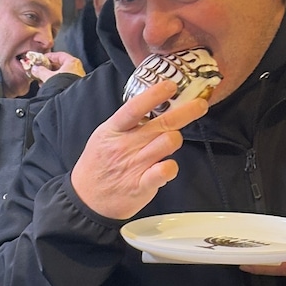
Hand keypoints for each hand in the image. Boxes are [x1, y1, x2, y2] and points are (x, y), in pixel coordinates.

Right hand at [24, 49, 82, 81]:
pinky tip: (49, 85)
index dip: (49, 56)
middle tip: (41, 69)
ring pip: (62, 73)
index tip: (42, 58)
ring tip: (43, 79)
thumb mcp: (47, 76)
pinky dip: (56, 81)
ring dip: (52, 75)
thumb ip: (40, 71)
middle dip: (49, 67)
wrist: (69, 100)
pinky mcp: (75, 86)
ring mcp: (77, 78)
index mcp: (72, 62)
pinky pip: (64, 81)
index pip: (59, 55)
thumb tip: (35, 69)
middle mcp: (77, 68)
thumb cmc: (63, 86)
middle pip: (61, 64)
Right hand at [70, 80, 208, 220]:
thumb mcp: (103, 136)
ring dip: (176, 139)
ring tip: (171, 141)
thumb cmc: (98, 166)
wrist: (86, 200)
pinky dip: (171, 167)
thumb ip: (126, 123)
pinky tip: (168, 166)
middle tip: (200, 104)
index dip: (155, 94)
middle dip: (186, 111)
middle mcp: (126, 145)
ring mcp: (135, 165)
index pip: (135, 107)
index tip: (171, 86)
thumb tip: (152, 106)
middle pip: (163, 123)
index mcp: (114, 130)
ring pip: (168, 142)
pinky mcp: (142, 185)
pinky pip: (165, 171)